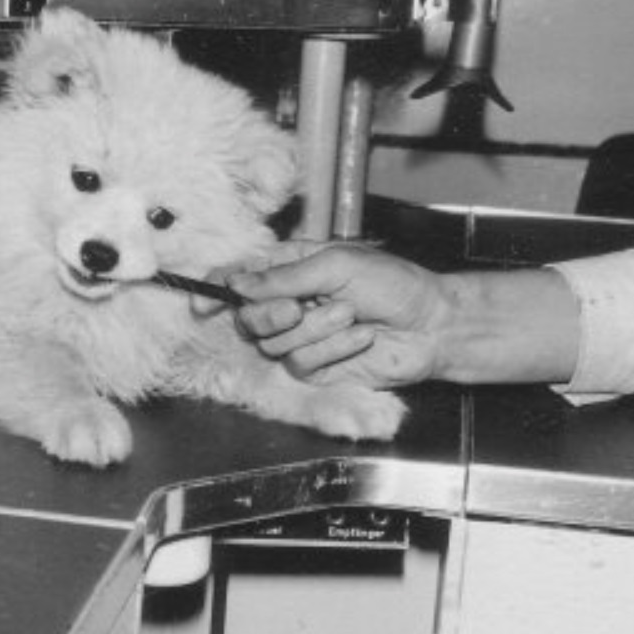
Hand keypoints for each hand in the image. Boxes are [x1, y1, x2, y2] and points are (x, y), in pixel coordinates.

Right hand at [227, 243, 448, 387]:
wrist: (431, 325)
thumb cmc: (392, 283)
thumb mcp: (335, 265)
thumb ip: (283, 276)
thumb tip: (237, 282)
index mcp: (289, 269)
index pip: (239, 278)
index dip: (214, 289)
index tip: (202, 302)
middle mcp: (289, 303)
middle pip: (247, 317)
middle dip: (269, 314)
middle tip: (297, 307)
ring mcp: (301, 338)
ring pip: (273, 343)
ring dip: (314, 329)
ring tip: (350, 315)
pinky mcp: (316, 368)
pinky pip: (301, 362)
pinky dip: (332, 349)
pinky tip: (360, 337)